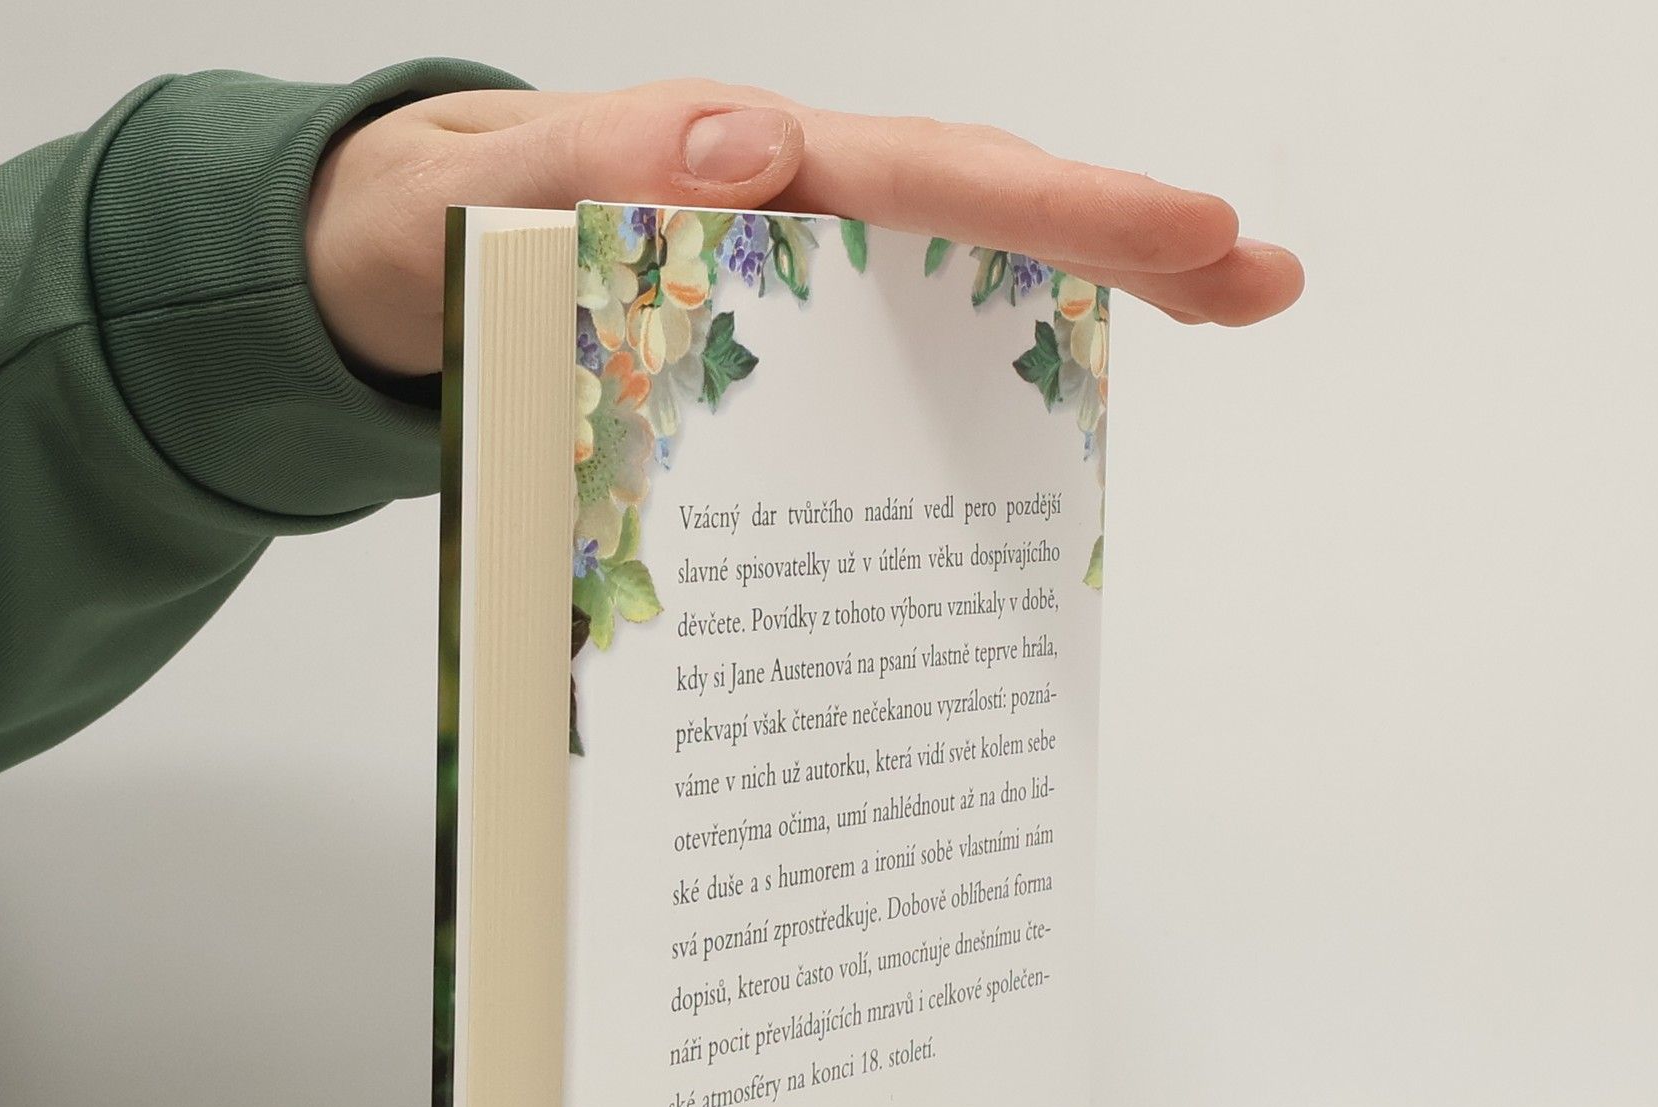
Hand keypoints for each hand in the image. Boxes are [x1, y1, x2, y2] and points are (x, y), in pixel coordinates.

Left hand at [306, 78, 1303, 379]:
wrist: (394, 271)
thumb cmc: (439, 233)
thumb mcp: (484, 197)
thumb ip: (595, 167)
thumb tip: (750, 153)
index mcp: (737, 170)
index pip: (922, 180)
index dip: (1052, 208)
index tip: (1179, 233)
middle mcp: (789, 210)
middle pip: (979, 210)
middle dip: (1123, 233)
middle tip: (1264, 275)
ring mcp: (796, 274)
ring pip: (962, 271)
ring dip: (1092, 288)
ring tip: (1229, 304)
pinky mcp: (779, 340)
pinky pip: (895, 347)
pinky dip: (985, 363)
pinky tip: (1061, 403)